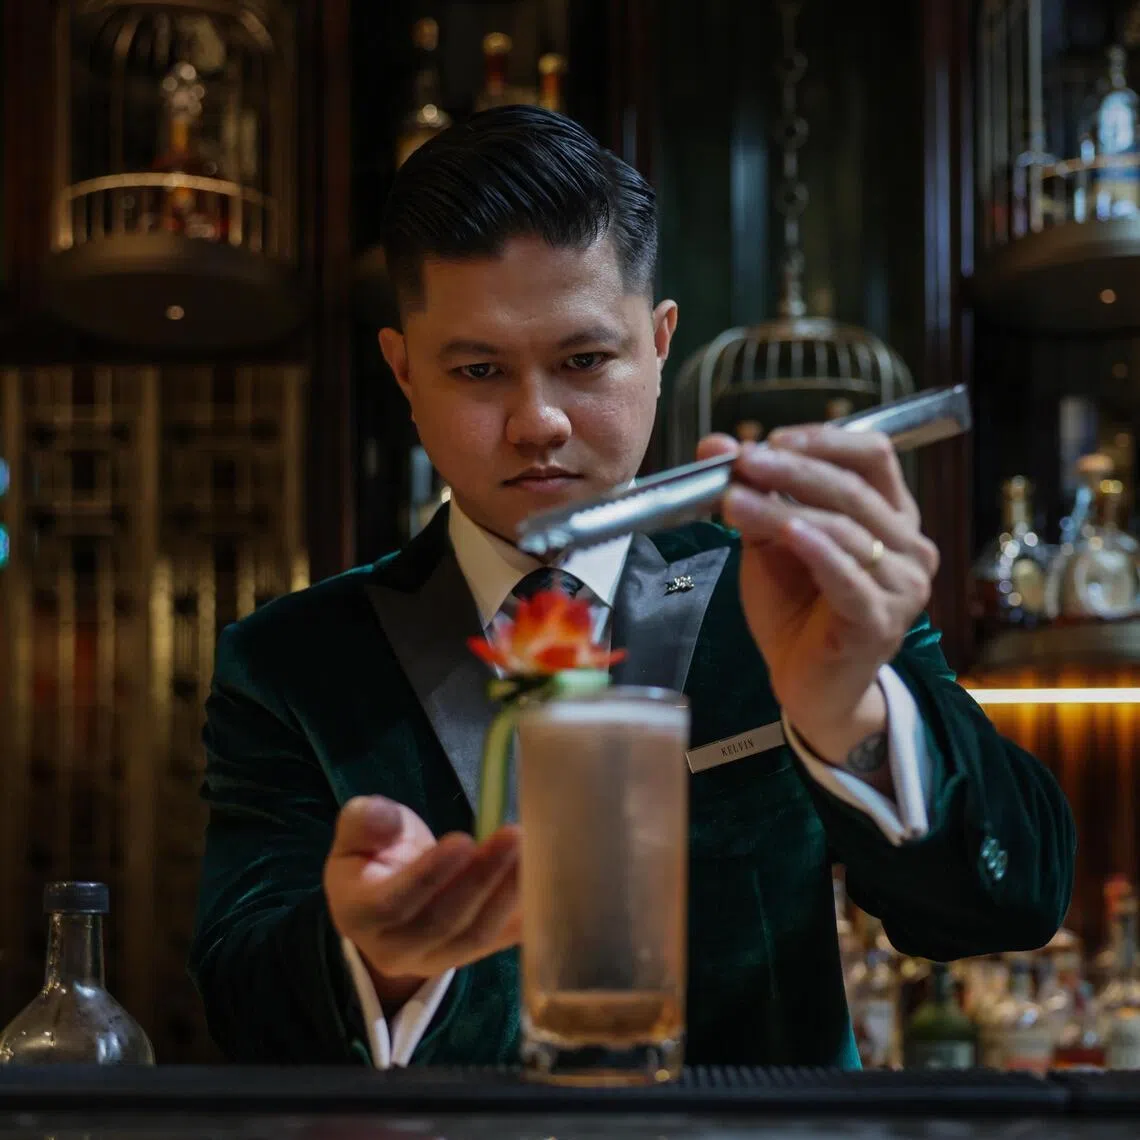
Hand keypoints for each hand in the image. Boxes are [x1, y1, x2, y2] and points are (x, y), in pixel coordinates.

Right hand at [324, 796, 519, 1010]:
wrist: (388, 900)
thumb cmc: (375, 858)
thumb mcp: (357, 835)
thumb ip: (365, 822)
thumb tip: (383, 816)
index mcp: (359, 915)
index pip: (394, 903)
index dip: (429, 876)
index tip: (463, 841)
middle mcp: (396, 949)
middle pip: (443, 922)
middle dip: (482, 879)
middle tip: (513, 836)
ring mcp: (438, 959)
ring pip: (478, 936)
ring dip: (510, 894)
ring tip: (535, 852)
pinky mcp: (473, 956)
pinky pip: (504, 941)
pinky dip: (530, 917)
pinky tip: (553, 887)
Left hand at [698, 427, 938, 765]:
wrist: (807, 684)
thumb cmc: (796, 610)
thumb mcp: (769, 541)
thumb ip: (752, 493)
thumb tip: (715, 443)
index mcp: (890, 516)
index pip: (873, 455)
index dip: (822, 441)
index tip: (769, 440)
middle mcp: (908, 546)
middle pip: (854, 488)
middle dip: (793, 470)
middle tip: (744, 461)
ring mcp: (902, 585)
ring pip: (845, 529)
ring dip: (784, 509)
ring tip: (734, 499)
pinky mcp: (881, 620)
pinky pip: (849, 576)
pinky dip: (816, 550)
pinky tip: (786, 532)